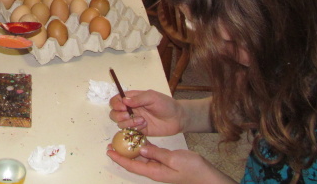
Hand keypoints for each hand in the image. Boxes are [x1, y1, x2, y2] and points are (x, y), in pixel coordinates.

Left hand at [106, 142, 231, 183]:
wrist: (207, 176)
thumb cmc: (193, 169)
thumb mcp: (174, 159)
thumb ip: (157, 154)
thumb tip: (141, 149)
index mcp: (155, 171)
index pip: (132, 165)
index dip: (119, 158)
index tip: (109, 151)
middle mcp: (155, 170)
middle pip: (133, 162)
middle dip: (122, 154)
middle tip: (111, 144)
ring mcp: (160, 167)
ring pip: (141, 158)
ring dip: (131, 150)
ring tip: (122, 140)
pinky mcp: (165, 162)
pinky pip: (150, 155)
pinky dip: (143, 148)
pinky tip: (140, 140)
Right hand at [109, 90, 184, 135]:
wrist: (178, 119)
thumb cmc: (166, 104)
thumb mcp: (152, 97)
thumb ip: (138, 98)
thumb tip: (124, 101)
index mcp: (133, 99)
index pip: (116, 99)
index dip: (116, 103)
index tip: (123, 107)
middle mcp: (131, 109)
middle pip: (114, 112)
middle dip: (118, 115)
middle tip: (128, 115)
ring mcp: (134, 121)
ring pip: (120, 123)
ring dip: (128, 122)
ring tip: (142, 120)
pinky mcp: (139, 131)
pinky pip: (129, 131)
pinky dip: (134, 129)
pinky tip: (144, 126)